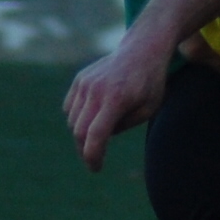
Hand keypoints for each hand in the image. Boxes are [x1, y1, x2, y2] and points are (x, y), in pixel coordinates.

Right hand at [65, 46, 169, 170]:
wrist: (142, 50)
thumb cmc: (150, 83)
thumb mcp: (148, 109)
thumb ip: (124, 126)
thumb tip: (100, 138)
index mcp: (116, 99)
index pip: (95, 135)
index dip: (92, 156)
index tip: (96, 168)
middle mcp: (96, 90)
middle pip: (80, 132)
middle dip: (85, 151)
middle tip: (94, 161)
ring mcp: (85, 83)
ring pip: (73, 121)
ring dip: (83, 134)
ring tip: (100, 134)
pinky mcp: (79, 80)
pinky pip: (70, 108)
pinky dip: (78, 118)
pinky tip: (94, 116)